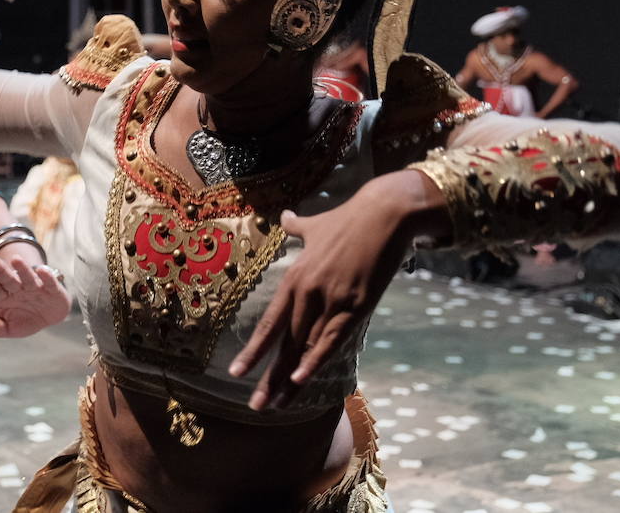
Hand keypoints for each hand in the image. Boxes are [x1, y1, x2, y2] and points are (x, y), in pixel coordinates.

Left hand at [0, 251, 71, 339]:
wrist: (50, 315)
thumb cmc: (25, 319)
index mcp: (5, 296)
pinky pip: (49, 281)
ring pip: (27, 277)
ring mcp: (35, 287)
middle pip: (8, 278)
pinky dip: (47, 276)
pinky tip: (42, 270)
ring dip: (22, 269)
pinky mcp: (52, 288)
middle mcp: (19, 288)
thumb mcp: (7, 327)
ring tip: (16, 259)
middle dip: (0, 270)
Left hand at [228, 170, 447, 411]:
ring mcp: (331, 300)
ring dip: (291, 379)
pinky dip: (315, 360)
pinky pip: (331, 339)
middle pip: (285, 343)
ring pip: (306, 347)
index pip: (269, 322)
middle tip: (255, 406)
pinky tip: (300, 380)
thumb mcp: (316, 224)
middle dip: (269, 377)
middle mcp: (307, 292)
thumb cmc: (348, 219)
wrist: (384, 214)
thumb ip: (296, 227)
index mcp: (295, 278)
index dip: (253, 350)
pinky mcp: (356, 306)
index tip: (236, 373)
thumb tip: (285, 216)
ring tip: (277, 405)